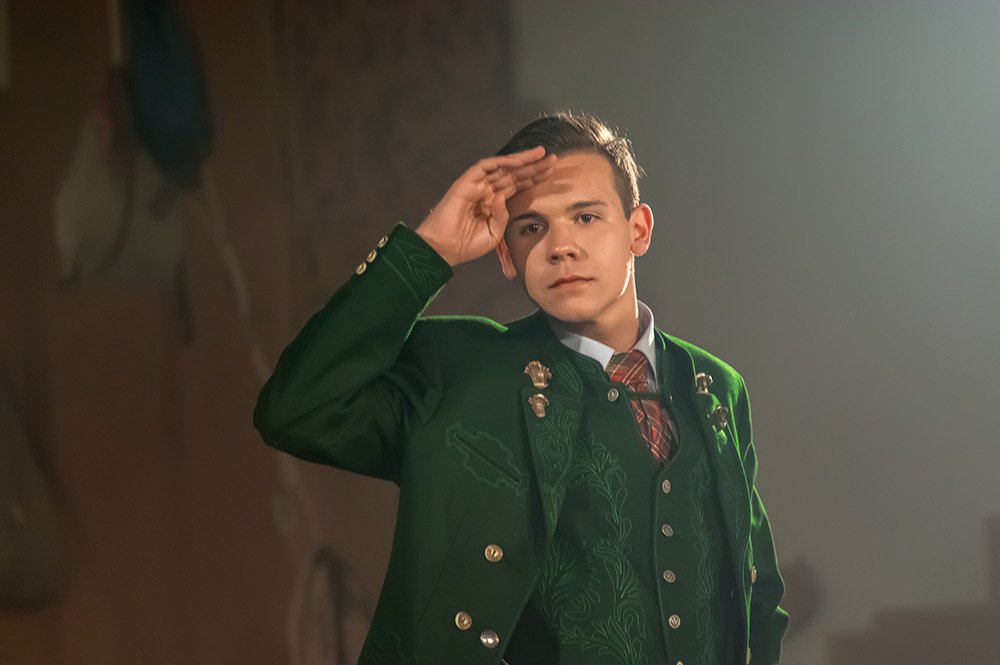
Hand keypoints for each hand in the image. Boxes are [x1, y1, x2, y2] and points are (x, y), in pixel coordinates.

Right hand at [415, 146, 555, 266]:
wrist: (443, 249)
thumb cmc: (465, 244)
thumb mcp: (493, 234)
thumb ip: (503, 216)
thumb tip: (503, 197)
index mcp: (493, 203)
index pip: (517, 186)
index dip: (534, 179)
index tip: (552, 173)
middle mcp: (486, 191)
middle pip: (514, 174)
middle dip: (534, 167)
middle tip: (554, 159)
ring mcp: (476, 185)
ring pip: (503, 167)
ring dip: (522, 160)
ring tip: (541, 154)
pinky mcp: (466, 182)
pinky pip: (486, 166)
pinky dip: (502, 162)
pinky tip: (518, 160)